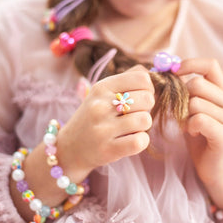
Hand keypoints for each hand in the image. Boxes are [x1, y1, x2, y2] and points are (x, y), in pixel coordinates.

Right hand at [57, 65, 154, 181]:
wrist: (70, 148)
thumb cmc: (92, 118)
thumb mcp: (102, 93)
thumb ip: (127, 79)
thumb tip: (152, 72)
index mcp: (101, 88)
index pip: (142, 78)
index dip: (148, 88)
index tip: (140, 97)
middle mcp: (100, 106)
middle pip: (147, 99)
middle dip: (146, 108)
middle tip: (133, 114)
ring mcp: (103, 129)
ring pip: (145, 120)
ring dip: (142, 126)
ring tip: (129, 128)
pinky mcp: (108, 150)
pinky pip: (140, 141)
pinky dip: (140, 142)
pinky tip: (129, 140)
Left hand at [176, 58, 222, 207]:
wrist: (214, 167)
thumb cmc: (200, 136)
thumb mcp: (192, 110)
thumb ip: (185, 93)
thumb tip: (166, 73)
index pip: (210, 65)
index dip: (189, 64)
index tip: (172, 71)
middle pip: (198, 83)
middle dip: (181, 96)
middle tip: (180, 111)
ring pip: (196, 102)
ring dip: (185, 115)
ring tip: (188, 126)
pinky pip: (199, 119)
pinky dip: (190, 126)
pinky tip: (193, 133)